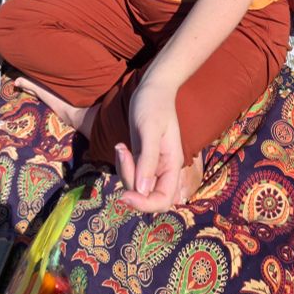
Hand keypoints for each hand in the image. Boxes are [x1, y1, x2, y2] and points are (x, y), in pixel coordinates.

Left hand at [115, 81, 183, 212]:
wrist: (152, 89)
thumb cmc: (153, 104)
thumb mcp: (150, 129)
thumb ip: (148, 160)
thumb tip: (142, 190)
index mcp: (172, 164)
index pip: (163, 200)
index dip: (144, 204)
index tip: (124, 195)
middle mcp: (164, 169)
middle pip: (147, 196)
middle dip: (130, 184)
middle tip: (123, 155)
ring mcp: (153, 165)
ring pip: (135, 186)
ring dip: (124, 171)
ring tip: (121, 146)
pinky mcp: (142, 159)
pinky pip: (131, 173)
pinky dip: (122, 165)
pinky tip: (121, 146)